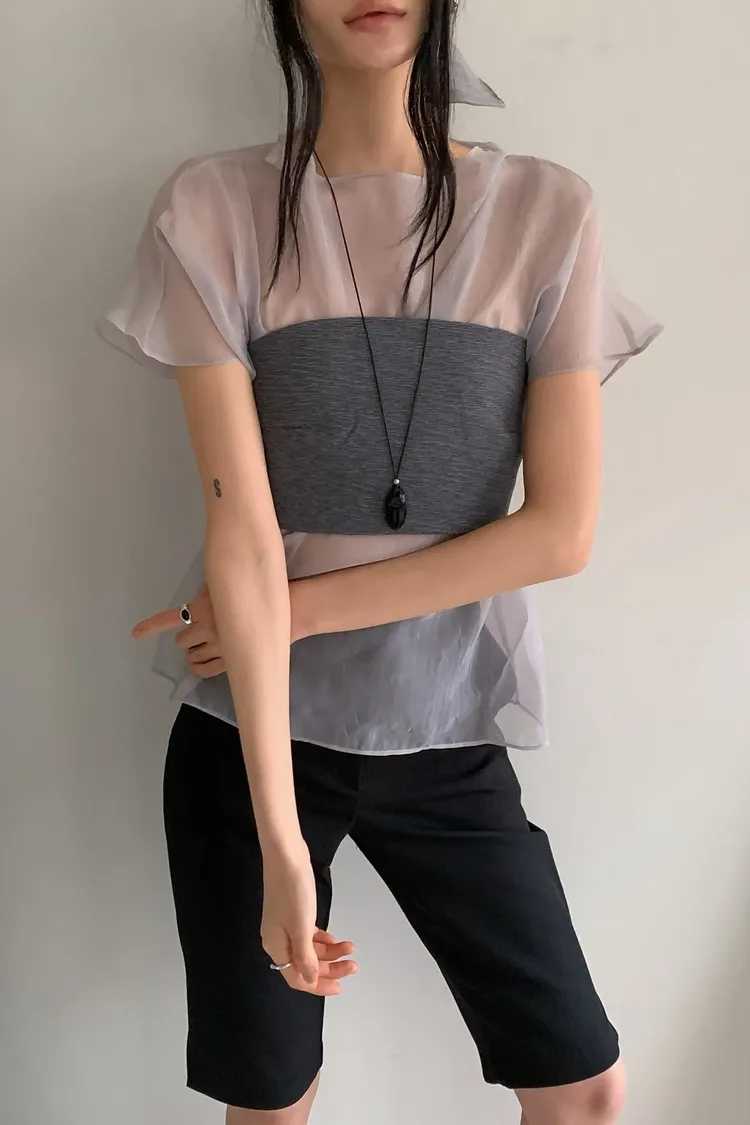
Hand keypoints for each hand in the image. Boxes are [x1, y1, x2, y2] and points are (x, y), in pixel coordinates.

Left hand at [132, 580, 318, 670]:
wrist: (289, 610)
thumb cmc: (261, 589)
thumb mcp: (231, 580)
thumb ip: (214, 589)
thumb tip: (206, 591)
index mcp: (203, 607)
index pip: (168, 618)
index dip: (150, 627)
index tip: (135, 633)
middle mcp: (206, 629)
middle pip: (183, 640)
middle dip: (187, 638)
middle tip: (195, 634)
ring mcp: (218, 647)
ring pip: (192, 657)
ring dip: (192, 653)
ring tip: (198, 649)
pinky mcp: (231, 660)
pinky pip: (207, 670)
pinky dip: (199, 668)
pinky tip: (197, 665)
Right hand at [262, 849, 357, 995]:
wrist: (286, 856)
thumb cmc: (293, 892)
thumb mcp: (301, 928)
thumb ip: (305, 957)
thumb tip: (308, 981)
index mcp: (276, 947)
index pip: (297, 977)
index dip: (318, 985)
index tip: (339, 987)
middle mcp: (278, 940)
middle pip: (305, 964)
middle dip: (330, 967)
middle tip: (353, 965)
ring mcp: (285, 925)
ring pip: (309, 949)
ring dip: (330, 952)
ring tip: (350, 946)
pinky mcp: (293, 912)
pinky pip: (308, 935)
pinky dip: (322, 939)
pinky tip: (334, 938)